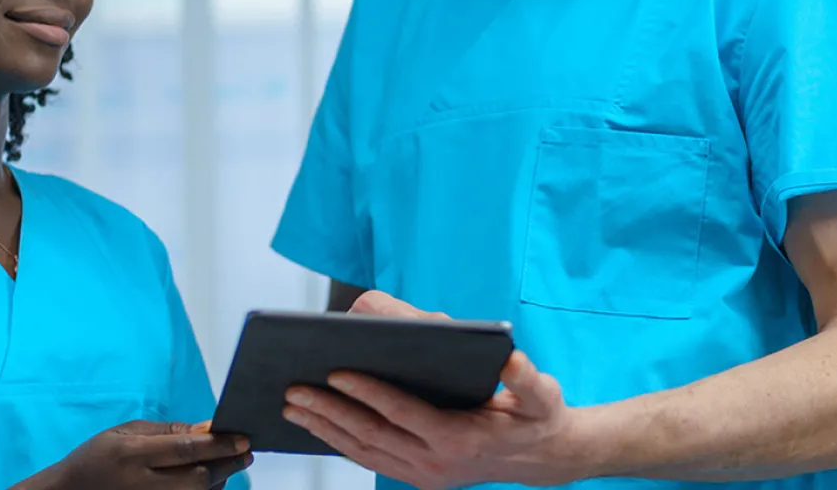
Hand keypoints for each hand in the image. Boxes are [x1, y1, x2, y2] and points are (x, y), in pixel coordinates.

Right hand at [20, 420, 251, 489]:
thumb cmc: (99, 457)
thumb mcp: (126, 432)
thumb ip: (168, 431)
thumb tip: (208, 428)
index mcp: (133, 454)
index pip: (186, 449)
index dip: (219, 444)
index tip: (243, 437)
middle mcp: (143, 483)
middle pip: (198, 477)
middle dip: (227, 463)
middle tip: (246, 451)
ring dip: (220, 479)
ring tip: (231, 462)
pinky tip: (211, 479)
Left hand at [289, 293, 588, 489]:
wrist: (543, 458)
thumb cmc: (538, 416)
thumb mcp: (544, 393)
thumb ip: (528, 378)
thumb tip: (511, 359)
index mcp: (459, 439)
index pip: (403, 413)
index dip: (368, 392)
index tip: (337, 371)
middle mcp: (435, 463)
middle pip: (372, 434)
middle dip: (330, 410)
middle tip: (295, 389)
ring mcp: (423, 474)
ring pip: (364, 451)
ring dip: (326, 429)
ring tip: (293, 407)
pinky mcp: (417, 476)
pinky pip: (371, 459)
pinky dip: (341, 443)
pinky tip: (318, 425)